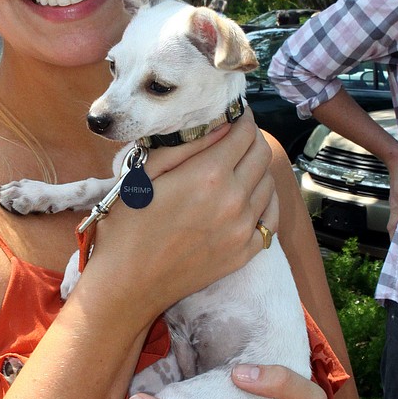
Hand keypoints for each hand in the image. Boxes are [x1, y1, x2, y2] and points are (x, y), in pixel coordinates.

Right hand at [83, 116, 277, 323]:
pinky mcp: (244, 253)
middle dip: (250, 139)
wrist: (128, 283)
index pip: (244, 132)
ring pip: (268, 184)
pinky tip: (250, 197)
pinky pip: (270, 219)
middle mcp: (234, 199)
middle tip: (234, 137)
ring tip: (237, 167)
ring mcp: (243, 229)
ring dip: (257, 169)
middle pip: (261, 155)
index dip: (241, 118)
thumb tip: (219, 124)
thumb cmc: (127, 225)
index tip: (233, 115)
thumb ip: (184, 145)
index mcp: (208, 175)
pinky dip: (265, 202)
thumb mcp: (143, 174)